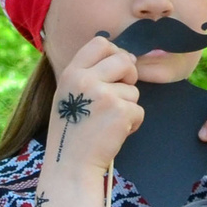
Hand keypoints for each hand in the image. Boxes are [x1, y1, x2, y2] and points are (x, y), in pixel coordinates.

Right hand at [45, 34, 143, 177]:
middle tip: (118, 96)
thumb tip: (127, 57)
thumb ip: (88, 74)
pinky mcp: (120, 111)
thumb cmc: (71, 130)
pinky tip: (114, 132)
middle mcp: (85, 79)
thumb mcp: (68, 95)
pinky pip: (139, 110)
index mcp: (71, 73)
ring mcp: (103, 94)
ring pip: (133, 89)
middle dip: (129, 75)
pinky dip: (132, 123)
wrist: (70, 163)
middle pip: (123, 59)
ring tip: (108, 122)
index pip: (100, 42)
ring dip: (128, 106)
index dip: (114, 53)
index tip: (115, 69)